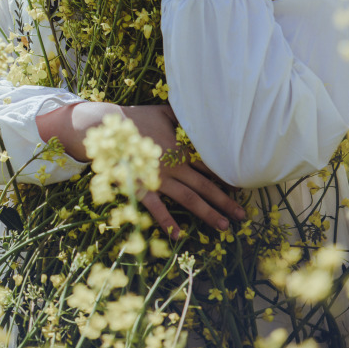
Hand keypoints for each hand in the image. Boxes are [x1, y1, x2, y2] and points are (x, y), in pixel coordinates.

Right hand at [36, 101, 245, 237]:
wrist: (106, 129)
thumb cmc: (136, 119)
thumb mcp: (162, 112)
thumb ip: (183, 115)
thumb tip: (202, 112)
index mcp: (180, 148)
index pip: (209, 165)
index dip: (226, 176)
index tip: (241, 187)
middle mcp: (174, 166)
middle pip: (204, 186)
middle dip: (224, 201)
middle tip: (241, 215)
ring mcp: (158, 179)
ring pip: (189, 198)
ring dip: (207, 213)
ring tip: (223, 226)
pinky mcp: (141, 188)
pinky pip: (156, 208)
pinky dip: (167, 221)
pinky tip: (178, 235)